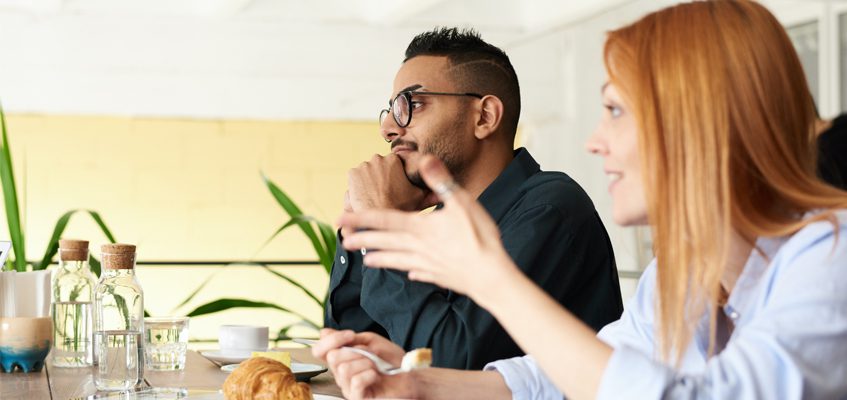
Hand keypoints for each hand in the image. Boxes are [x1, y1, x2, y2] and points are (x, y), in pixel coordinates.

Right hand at [313, 328, 417, 398]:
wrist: (411, 375)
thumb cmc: (392, 361)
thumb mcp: (371, 342)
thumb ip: (348, 338)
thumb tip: (324, 332)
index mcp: (342, 359)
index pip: (320, 350)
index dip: (332, 340)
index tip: (350, 334)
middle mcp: (342, 374)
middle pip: (332, 357)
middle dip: (355, 350)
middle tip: (370, 354)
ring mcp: (349, 387)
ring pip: (344, 369)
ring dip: (365, 362)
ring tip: (376, 366)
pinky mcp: (359, 398)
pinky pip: (356, 382)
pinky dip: (369, 374)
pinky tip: (376, 375)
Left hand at [338, 155, 519, 303]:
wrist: (490, 277)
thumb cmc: (479, 238)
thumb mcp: (462, 202)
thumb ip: (441, 181)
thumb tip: (425, 159)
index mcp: (421, 228)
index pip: (385, 220)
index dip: (362, 218)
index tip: (342, 218)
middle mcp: (419, 247)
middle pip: (385, 242)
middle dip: (363, 240)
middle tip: (342, 240)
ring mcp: (427, 264)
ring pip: (398, 260)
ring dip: (381, 259)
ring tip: (365, 261)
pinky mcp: (439, 276)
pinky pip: (420, 272)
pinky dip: (411, 271)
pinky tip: (408, 272)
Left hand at [343, 153, 437, 237]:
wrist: (379, 222)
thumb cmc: (401, 209)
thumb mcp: (419, 199)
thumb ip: (431, 191)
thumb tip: (441, 190)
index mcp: (394, 160)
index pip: (394, 163)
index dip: (395, 177)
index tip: (395, 188)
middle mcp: (378, 158)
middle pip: (379, 166)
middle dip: (382, 177)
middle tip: (386, 193)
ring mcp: (363, 165)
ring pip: (366, 172)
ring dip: (369, 181)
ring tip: (376, 196)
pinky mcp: (352, 173)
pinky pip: (355, 178)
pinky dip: (358, 185)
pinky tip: (366, 196)